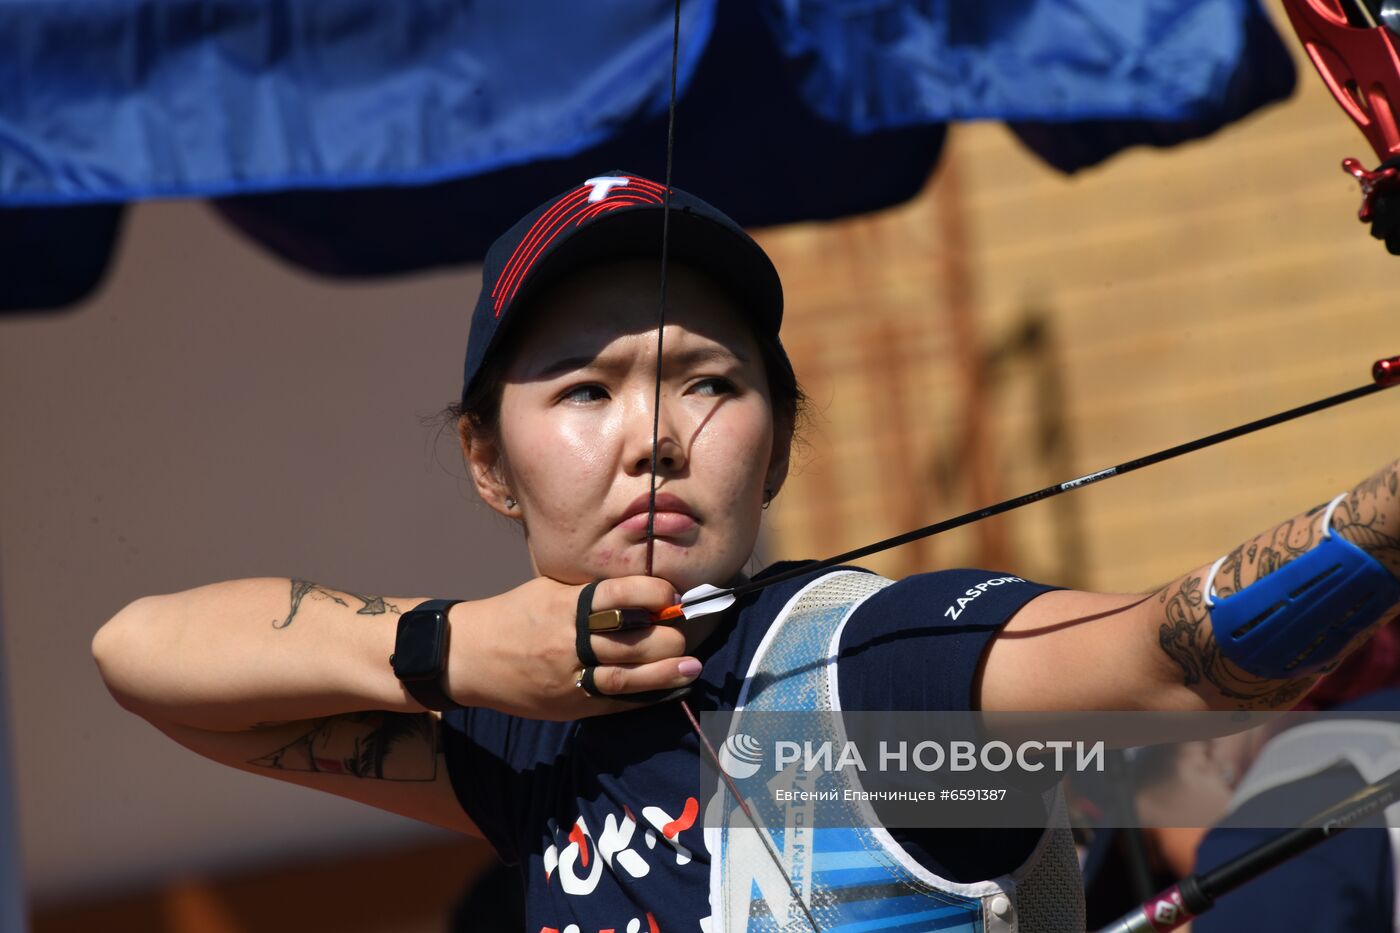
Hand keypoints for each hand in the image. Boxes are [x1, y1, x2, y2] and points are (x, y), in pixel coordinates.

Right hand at [445, 575, 702, 719]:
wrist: (468, 656)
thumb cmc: (516, 615)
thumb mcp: (550, 590)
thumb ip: (592, 592)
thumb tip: (644, 591)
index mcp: (566, 605)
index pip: (621, 594)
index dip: (654, 594)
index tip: (672, 596)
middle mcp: (570, 641)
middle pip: (633, 641)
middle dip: (667, 637)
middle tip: (684, 632)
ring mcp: (569, 677)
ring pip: (628, 676)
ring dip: (666, 673)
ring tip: (692, 667)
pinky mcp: (569, 705)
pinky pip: (615, 704)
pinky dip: (646, 698)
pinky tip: (669, 691)